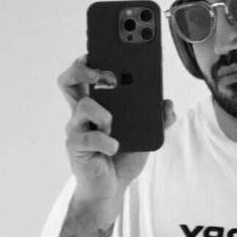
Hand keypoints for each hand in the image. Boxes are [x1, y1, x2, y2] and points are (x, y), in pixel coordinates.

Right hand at [57, 54, 175, 203]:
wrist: (111, 190)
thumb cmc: (122, 159)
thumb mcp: (147, 137)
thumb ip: (158, 120)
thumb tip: (168, 104)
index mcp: (97, 105)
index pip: (86, 73)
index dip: (90, 57)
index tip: (104, 46)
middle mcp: (82, 114)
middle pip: (68, 79)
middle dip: (85, 69)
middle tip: (106, 75)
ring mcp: (76, 129)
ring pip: (83, 105)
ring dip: (104, 114)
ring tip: (114, 127)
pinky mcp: (77, 147)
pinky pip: (89, 136)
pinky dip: (107, 141)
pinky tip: (115, 147)